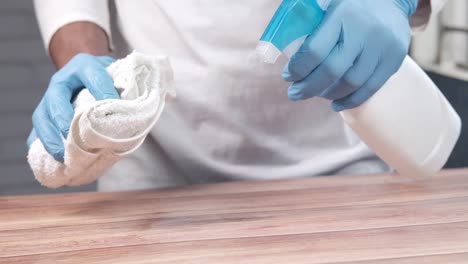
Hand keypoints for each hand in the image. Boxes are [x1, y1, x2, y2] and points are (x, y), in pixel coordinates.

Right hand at [28, 53, 118, 160]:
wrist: (87, 72)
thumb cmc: (108, 78)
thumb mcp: (119, 75)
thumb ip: (128, 89)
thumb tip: (140, 112)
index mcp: (85, 66)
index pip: (95, 78)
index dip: (104, 92)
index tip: (115, 107)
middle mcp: (63, 80)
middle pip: (56, 98)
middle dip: (63, 118)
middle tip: (73, 136)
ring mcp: (49, 97)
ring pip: (42, 116)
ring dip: (50, 137)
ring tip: (61, 154)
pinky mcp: (44, 113)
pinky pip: (37, 130)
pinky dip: (42, 145)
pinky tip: (52, 159)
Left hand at [282, 0, 417, 110]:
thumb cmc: (349, 4)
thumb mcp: (326, 6)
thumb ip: (308, 25)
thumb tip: (276, 47)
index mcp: (342, 14)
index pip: (314, 51)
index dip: (297, 69)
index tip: (287, 75)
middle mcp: (364, 31)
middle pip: (331, 72)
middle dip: (308, 88)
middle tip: (294, 94)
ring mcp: (383, 46)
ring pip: (351, 84)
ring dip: (328, 95)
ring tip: (316, 95)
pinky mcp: (394, 59)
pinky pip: (370, 88)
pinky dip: (350, 100)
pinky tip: (336, 103)